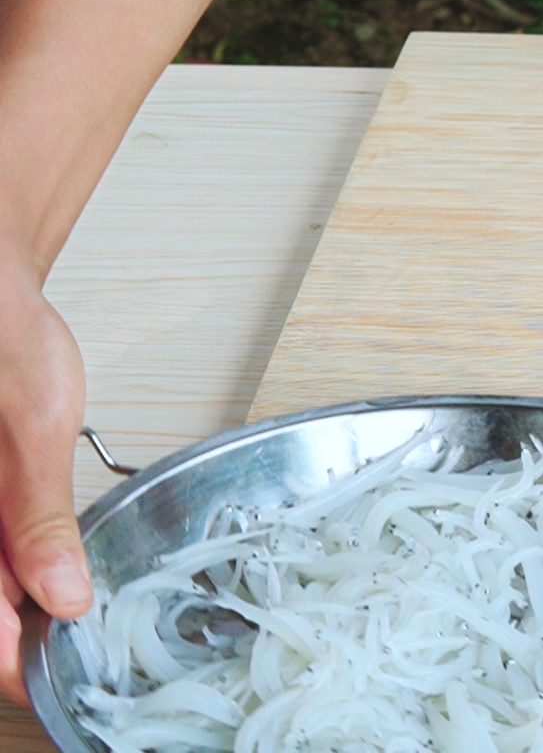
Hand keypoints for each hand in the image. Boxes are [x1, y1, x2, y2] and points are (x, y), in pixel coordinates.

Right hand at [0, 271, 90, 704]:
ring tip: (55, 626)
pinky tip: (33, 582)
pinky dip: (4, 576)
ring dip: (5, 609)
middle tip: (61, 657)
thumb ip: (40, 519)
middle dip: (6, 638)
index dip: (5, 658)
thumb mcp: (35, 426)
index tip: (44, 678)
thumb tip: (64, 599)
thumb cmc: (2, 338)